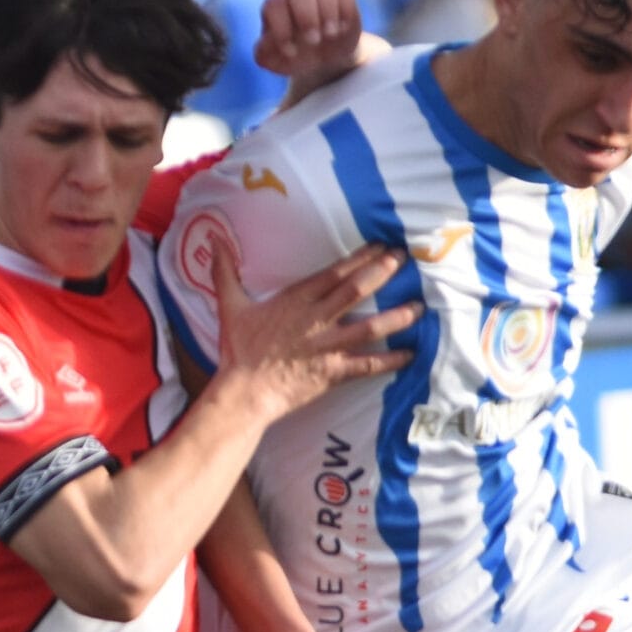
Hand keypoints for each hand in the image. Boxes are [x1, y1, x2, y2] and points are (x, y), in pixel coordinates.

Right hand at [212, 235, 417, 422]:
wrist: (243, 391)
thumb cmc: (238, 350)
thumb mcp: (230, 306)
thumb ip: (225, 272)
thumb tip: (213, 240)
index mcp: (296, 300)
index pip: (335, 272)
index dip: (361, 257)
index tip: (381, 246)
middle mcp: (316, 319)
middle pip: (356, 290)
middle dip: (382, 273)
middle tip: (404, 260)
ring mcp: (327, 346)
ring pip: (369, 326)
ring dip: (396, 316)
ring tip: (419, 306)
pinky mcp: (333, 372)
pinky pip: (367, 364)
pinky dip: (390, 360)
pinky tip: (410, 353)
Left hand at [256, 0, 392, 107]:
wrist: (332, 68)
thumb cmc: (302, 71)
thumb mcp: (284, 80)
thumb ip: (272, 86)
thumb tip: (270, 124)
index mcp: (277, 16)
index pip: (273, 3)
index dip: (281, 25)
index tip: (291, 52)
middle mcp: (297, 2)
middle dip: (305, 14)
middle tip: (313, 42)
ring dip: (326, 10)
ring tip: (330, 37)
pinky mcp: (344, 1)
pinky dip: (345, 10)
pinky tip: (343, 31)